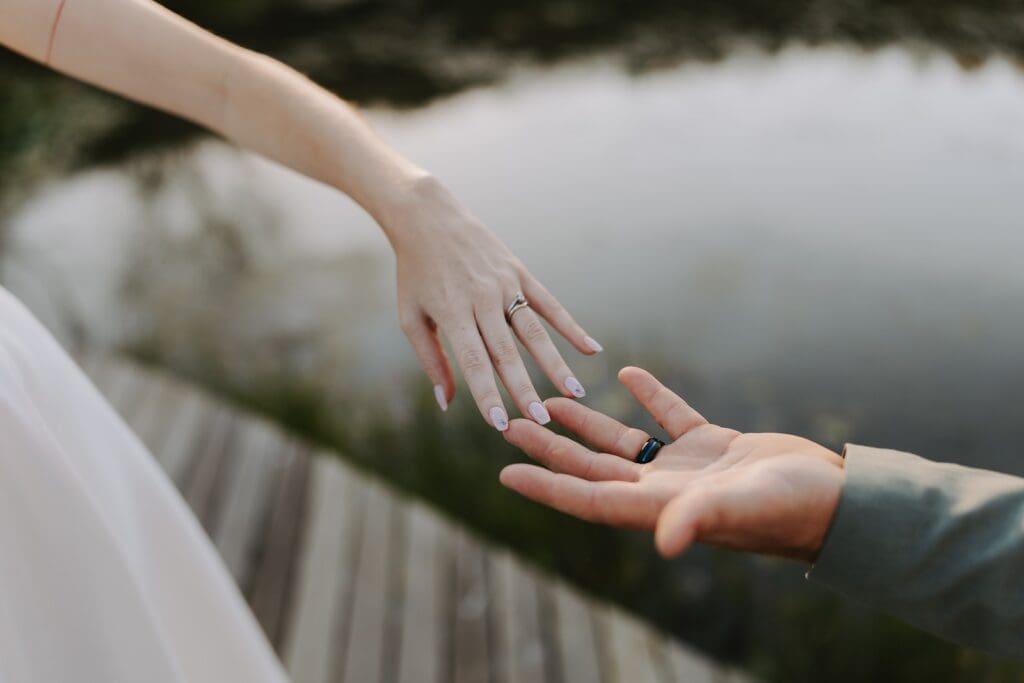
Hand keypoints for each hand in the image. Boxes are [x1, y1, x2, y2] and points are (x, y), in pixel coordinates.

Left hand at [387, 177, 600, 429]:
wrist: (428, 218)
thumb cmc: (416, 274)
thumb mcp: (411, 316)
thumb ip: (431, 361)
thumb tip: (447, 404)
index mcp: (452, 312)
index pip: (474, 361)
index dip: (487, 394)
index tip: (500, 424)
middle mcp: (481, 299)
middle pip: (507, 352)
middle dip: (525, 389)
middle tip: (542, 420)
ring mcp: (504, 284)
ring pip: (534, 331)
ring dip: (556, 364)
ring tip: (575, 394)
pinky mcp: (519, 272)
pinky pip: (550, 303)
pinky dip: (571, 327)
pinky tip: (591, 349)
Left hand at [500, 367, 844, 561]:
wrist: (837, 498)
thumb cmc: (792, 509)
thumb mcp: (743, 507)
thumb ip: (699, 518)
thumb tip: (664, 542)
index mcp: (658, 508)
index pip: (588, 499)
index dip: (547, 487)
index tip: (507, 472)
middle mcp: (663, 491)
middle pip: (592, 468)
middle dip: (551, 448)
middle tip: (511, 422)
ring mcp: (686, 468)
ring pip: (622, 444)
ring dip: (586, 424)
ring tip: (550, 400)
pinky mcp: (712, 446)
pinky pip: (668, 417)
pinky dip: (647, 397)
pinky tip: (625, 374)